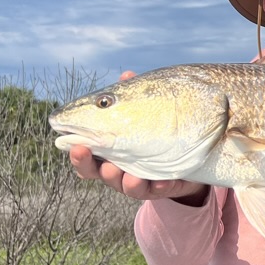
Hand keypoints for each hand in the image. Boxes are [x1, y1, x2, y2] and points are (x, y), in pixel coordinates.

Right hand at [66, 71, 208, 204]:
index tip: (74, 143)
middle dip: (88, 165)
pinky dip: (158, 187)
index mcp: (110, 149)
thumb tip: (127, 74)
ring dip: (121, 179)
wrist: (191, 152)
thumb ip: (134, 96)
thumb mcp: (144, 111)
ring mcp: (141, 178)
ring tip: (122, 172)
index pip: (87, 154)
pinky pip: (159, 190)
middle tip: (84, 153)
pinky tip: (162, 182)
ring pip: (125, 185)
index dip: (78, 152)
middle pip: (97, 172)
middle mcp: (121, 167)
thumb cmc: (156, 127)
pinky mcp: (164, 186)